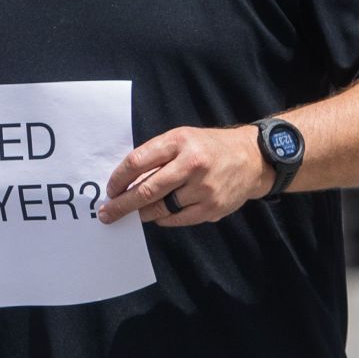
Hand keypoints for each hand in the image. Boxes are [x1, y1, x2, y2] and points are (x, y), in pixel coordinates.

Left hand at [99, 126, 272, 226]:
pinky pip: (177, 219)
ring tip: (134, 213)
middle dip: (122, 204)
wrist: (251, 158)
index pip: (138, 161)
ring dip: (143, 213)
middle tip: (107, 213)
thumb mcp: (182, 138)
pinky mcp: (212, 208)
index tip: (110, 189)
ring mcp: (203, 188)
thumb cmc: (208, 147)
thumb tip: (126, 181)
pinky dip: (163, 219)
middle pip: (147, 190)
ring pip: (161, 208)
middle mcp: (192, 164)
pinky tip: (159, 215)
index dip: (119, 178)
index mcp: (179, 141)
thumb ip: (156, 155)